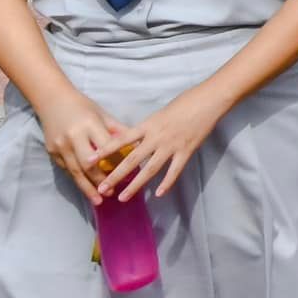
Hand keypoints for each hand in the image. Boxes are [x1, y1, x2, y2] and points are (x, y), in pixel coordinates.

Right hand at [37, 94, 133, 204]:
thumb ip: (117, 130)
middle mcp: (74, 137)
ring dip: (87, 187)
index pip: (106, 147)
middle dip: (100, 180)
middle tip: (112, 193)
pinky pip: (66, 170)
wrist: (51, 99)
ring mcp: (60, 146)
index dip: (116, 161)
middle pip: (88, 164)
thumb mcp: (102, 114)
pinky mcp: (52, 152)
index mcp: (90, 125)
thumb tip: (136, 145)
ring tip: (98, 200)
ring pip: (75, 171)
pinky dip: (76, 180)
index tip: (127, 174)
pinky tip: (85, 189)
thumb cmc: (82, 106)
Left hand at [96, 87, 227, 202]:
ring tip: (123, 197)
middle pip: (132, 159)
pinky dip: (166, 183)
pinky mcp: (186, 151)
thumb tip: (136, 138)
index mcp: (148, 125)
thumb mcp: (161, 112)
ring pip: (150, 169)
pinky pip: (174, 171)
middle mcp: (156, 137)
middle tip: (101, 188)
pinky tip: (158, 194)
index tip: (89, 159)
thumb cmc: (185, 101)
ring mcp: (171, 146)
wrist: (208, 100)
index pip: (121, 139)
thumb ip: (148, 127)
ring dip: (136, 185)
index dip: (104, 150)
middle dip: (115, 175)